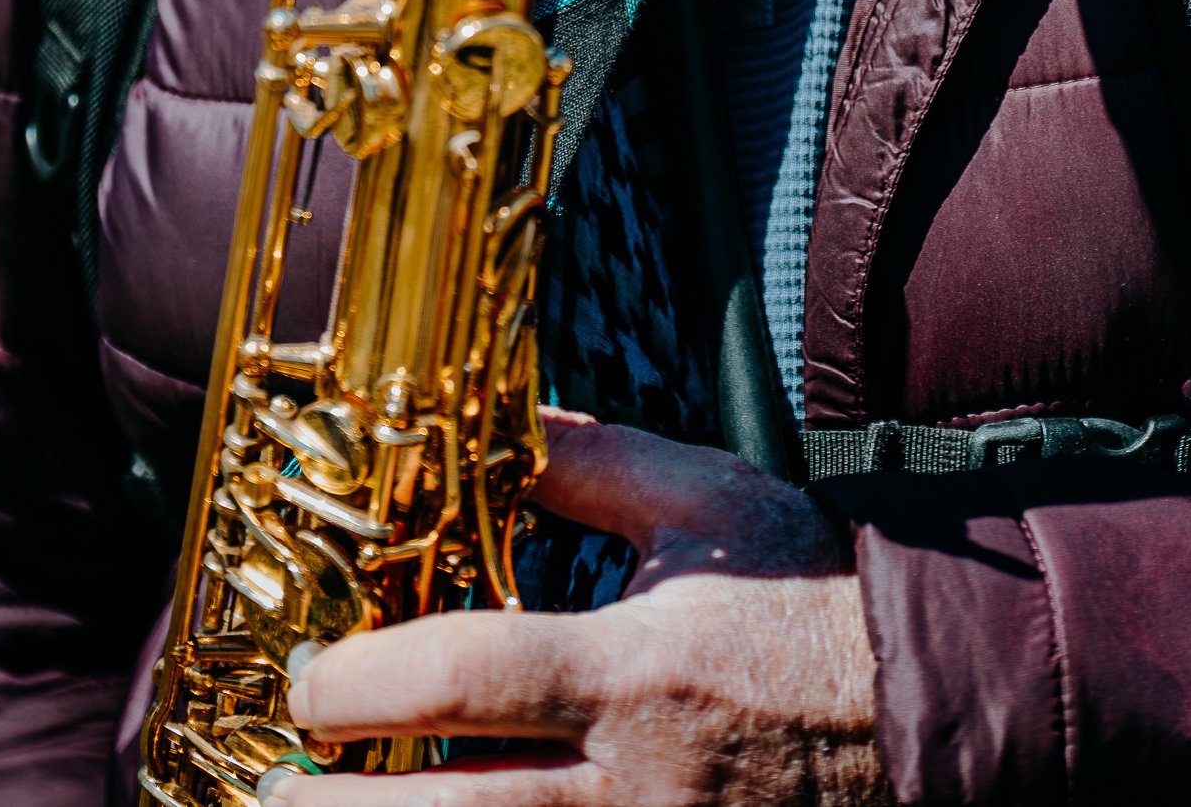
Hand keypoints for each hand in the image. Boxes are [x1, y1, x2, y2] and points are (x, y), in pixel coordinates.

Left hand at [266, 411, 890, 804]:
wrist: (923, 715)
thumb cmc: (805, 596)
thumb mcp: (708, 502)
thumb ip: (593, 462)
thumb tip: (495, 421)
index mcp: (634, 669)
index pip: (467, 680)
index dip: (363, 686)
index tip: (310, 684)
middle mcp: (629, 784)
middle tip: (267, 796)